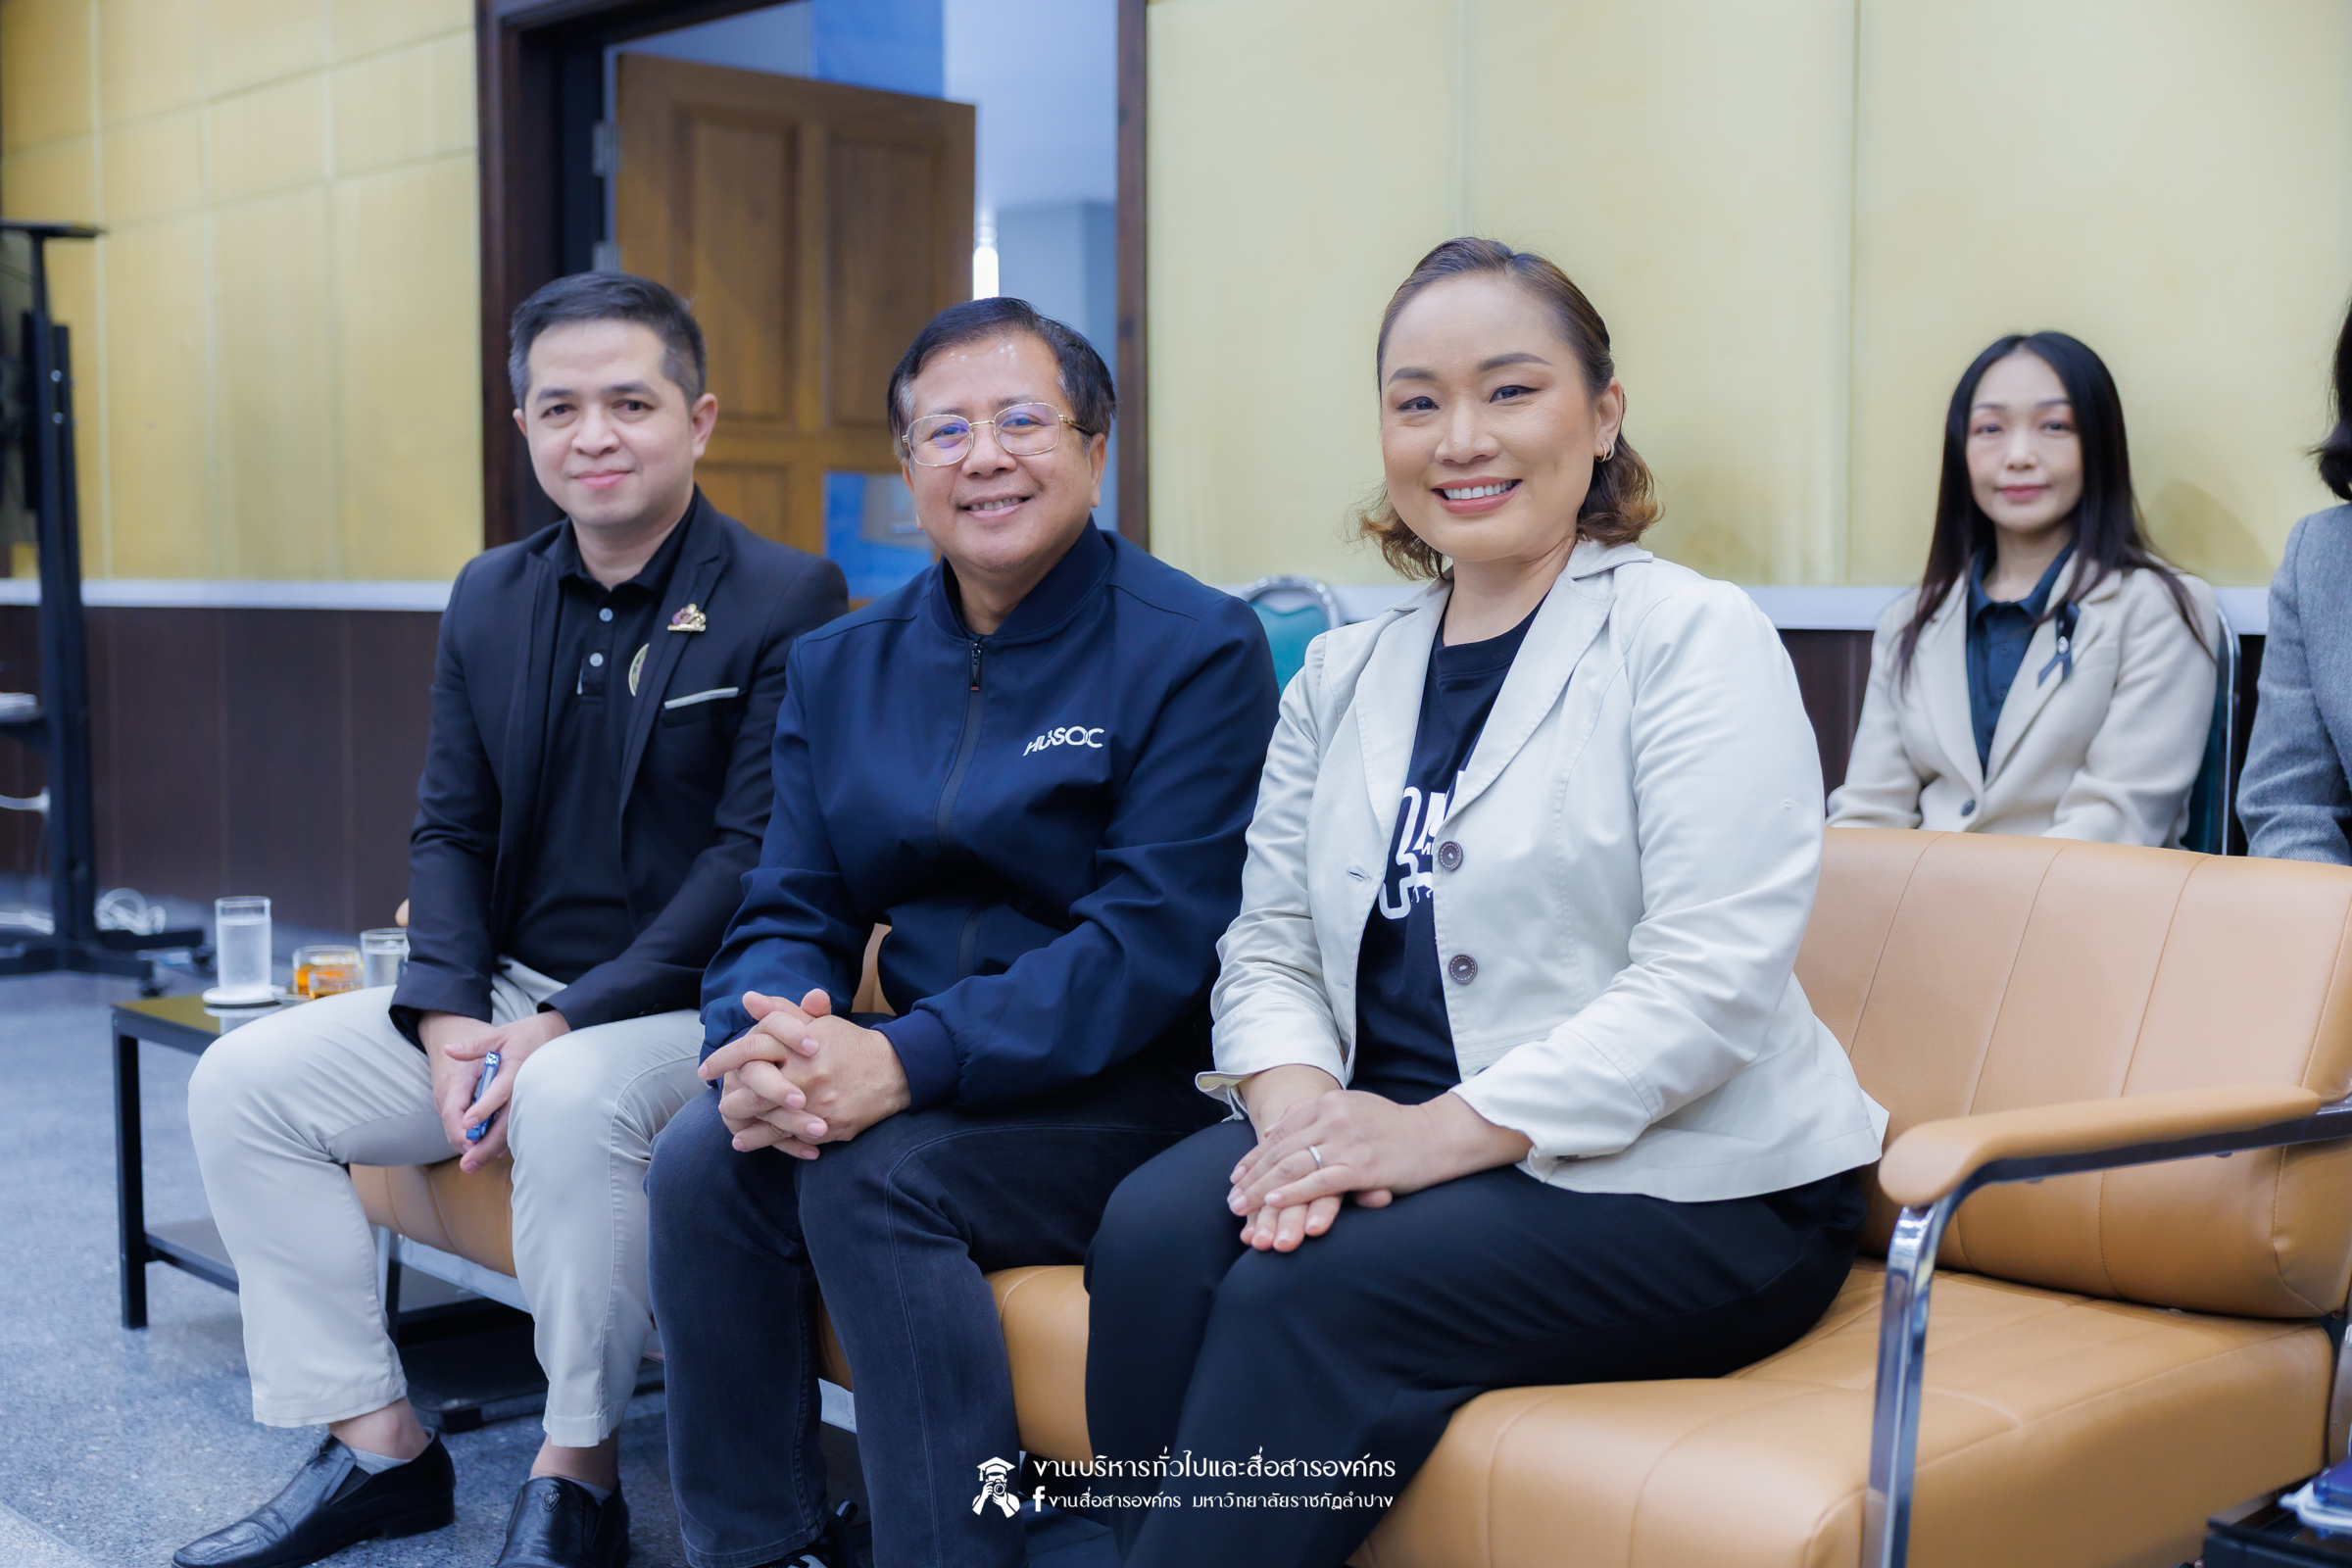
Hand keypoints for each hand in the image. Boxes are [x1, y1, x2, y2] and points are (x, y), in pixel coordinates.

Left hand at [429, 1008, 571, 1170]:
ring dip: (493, 1149)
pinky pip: (520, 1127)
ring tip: (473, 1164)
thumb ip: (474, 1046)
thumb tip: (449, 1050)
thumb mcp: (500, 1035)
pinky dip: (505, 1142)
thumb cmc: (527, 1035)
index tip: (467, 1123)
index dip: (484, 1108)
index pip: (499, 1092)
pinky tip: (492, 1154)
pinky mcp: (535, 1106)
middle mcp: (525, 1089)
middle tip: (467, 1162)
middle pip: (506, 1122)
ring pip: (514, 1130)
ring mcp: (532, 1100)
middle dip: (486, 1144)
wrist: (558, 1035)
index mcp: (516, 1070)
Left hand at [701, 990, 911, 1156]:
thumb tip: (748, 999)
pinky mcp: (829, 1127)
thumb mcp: (817, 1023)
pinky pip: (791, 1138)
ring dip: (746, 1124)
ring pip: (770, 1120)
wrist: (894, 1071)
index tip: (706, 1069)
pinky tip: (751, 1142)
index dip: (724, 1060)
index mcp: (799, 1046)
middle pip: (754, 1091)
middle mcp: (806, 1075)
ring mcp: (818, 1104)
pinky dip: (768, 1142)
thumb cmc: (850, 1044)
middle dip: (732, 1099)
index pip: (750, 1049)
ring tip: (732, 1126)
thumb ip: (781, 1013)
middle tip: (720, 1102)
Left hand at [1227, 1088, 1532, 1244]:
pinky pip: (1318, 1181)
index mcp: (1330, 1103)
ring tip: (1242, 1206)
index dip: (1255, 1156)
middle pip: (1281, 1150)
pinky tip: (1273, 1201)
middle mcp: (1334, 1118)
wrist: (1438, 1137)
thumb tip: (1274, 1127)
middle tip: (1231, 1200)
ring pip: (1293, 1166)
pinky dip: (1292, 1192)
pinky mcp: (1361, 1166)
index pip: (1281, 1131)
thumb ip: (1313, 1116)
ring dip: (1262, 1189)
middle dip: (1251, 1177)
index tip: (1235, 1177)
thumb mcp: (1352, 1109)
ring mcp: (1347, 1142)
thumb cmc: (1395, 1128)